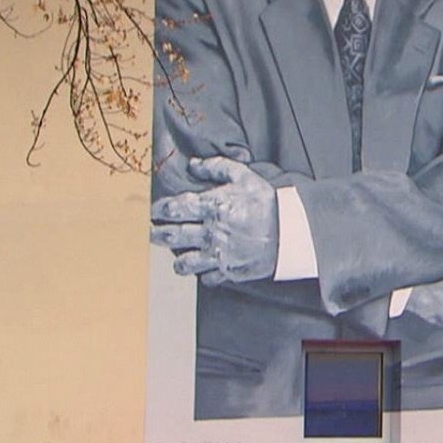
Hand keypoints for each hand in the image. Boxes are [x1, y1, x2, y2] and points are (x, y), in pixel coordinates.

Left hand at [149, 156, 277, 285]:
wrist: (291, 231)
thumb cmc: (268, 202)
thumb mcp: (245, 176)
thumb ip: (217, 167)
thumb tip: (194, 164)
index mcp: (212, 207)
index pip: (174, 209)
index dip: (159, 209)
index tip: (155, 210)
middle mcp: (209, 232)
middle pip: (170, 237)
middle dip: (156, 234)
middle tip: (151, 232)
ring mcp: (217, 255)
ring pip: (183, 263)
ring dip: (177, 259)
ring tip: (177, 255)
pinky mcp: (228, 270)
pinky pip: (207, 278)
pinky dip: (205, 274)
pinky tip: (206, 267)